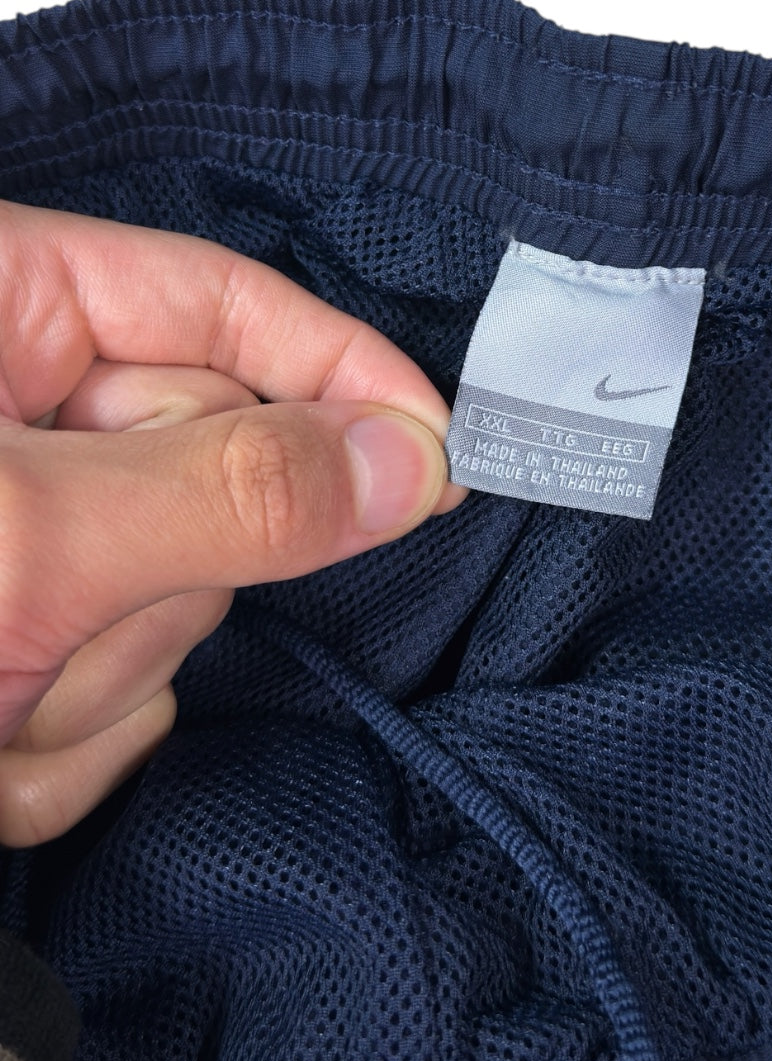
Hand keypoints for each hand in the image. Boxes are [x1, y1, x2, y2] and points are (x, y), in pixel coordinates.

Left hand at [0, 200, 463, 845]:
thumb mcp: (23, 533)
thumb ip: (230, 488)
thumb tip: (409, 458)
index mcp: (2, 313)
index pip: (226, 308)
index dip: (346, 376)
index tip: (440, 455)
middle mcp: (22, 421)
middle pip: (213, 481)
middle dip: (154, 582)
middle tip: (51, 622)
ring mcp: (28, 545)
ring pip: (169, 615)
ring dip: (84, 686)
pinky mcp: (20, 647)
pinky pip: (114, 707)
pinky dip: (50, 752)